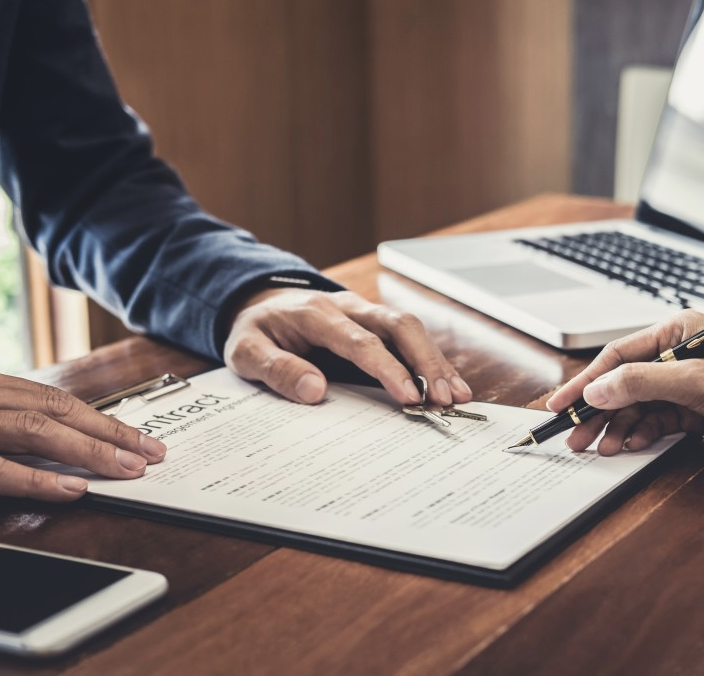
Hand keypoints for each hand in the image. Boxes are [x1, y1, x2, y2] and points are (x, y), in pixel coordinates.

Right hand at [0, 365, 165, 501]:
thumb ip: (3, 428)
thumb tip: (64, 446)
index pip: (51, 400)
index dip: (101, 420)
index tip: (140, 440)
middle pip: (51, 409)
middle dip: (108, 432)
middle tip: (149, 454)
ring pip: (31, 429)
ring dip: (87, 449)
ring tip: (127, 468)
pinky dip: (35, 479)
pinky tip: (74, 488)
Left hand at [224, 288, 472, 407]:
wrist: (262, 304)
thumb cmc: (257, 332)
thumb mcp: (246, 351)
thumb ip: (277, 369)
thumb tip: (315, 390)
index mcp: (317, 313)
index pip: (360, 340)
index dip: (387, 367)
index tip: (408, 396)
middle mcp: (350, 307)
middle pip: (399, 326)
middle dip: (426, 362)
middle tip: (443, 399)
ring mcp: (367, 314)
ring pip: (412, 330)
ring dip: (437, 363)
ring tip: (458, 397)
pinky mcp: (378, 325)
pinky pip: (412, 339)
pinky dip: (433, 362)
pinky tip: (451, 386)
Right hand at [546, 309, 703, 455]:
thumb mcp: (695, 382)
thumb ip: (641, 384)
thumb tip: (596, 391)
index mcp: (676, 333)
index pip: (618, 356)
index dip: (585, 381)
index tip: (561, 404)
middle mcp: (676, 356)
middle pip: (621, 384)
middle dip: (597, 412)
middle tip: (572, 435)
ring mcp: (684, 386)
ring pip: (635, 407)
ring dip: (616, 428)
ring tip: (598, 448)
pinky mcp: (692, 412)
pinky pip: (654, 423)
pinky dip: (639, 435)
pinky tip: (628, 446)